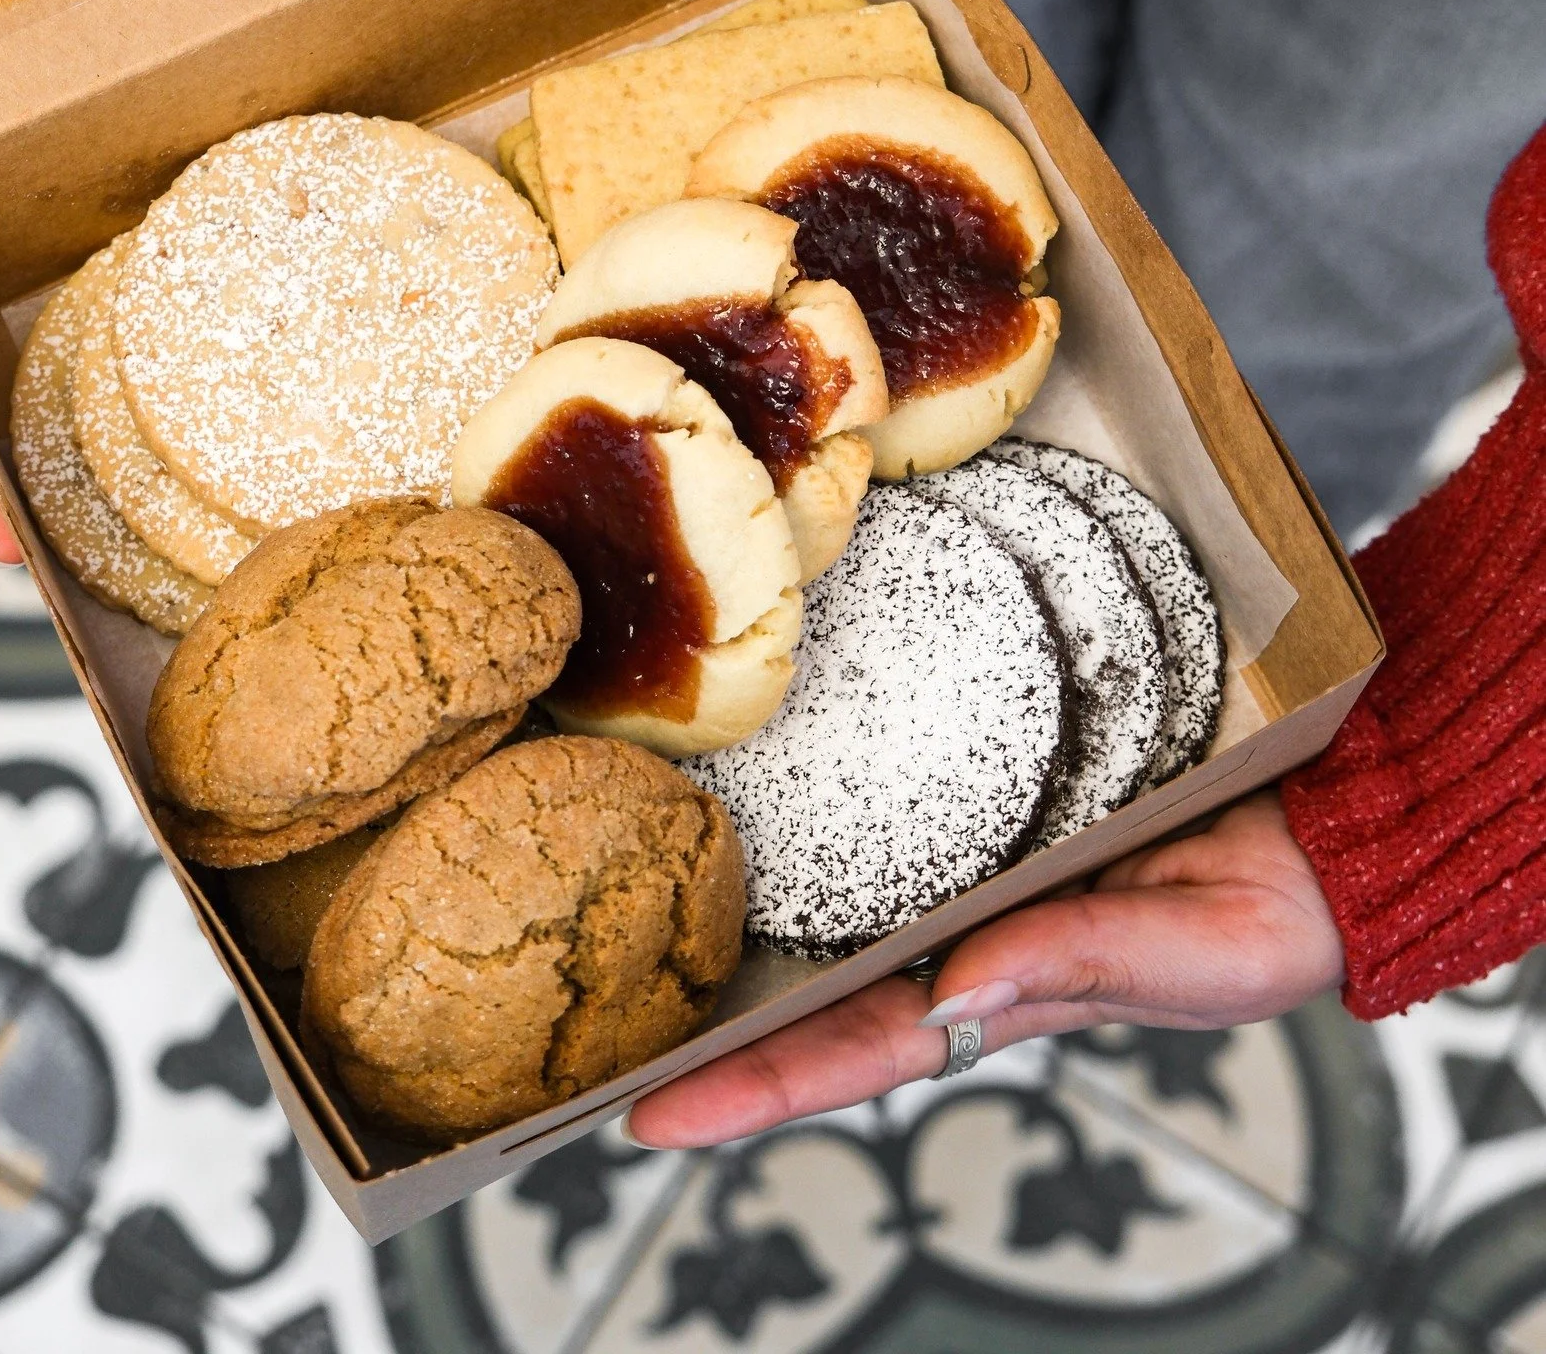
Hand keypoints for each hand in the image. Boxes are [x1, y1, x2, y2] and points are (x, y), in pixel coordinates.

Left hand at [628, 791, 1342, 1147]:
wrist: (1316, 809)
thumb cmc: (1267, 901)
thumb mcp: (1195, 949)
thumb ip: (1081, 962)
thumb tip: (960, 986)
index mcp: (1001, 990)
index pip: (854, 1053)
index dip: (752, 1090)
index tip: (648, 1119)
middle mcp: (956, 930)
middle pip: (807, 987)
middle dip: (703, 1020)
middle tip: (583, 1027)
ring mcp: (958, 858)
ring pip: (825, 898)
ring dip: (729, 913)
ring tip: (617, 909)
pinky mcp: (974, 781)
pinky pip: (876, 792)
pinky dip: (807, 796)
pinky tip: (733, 779)